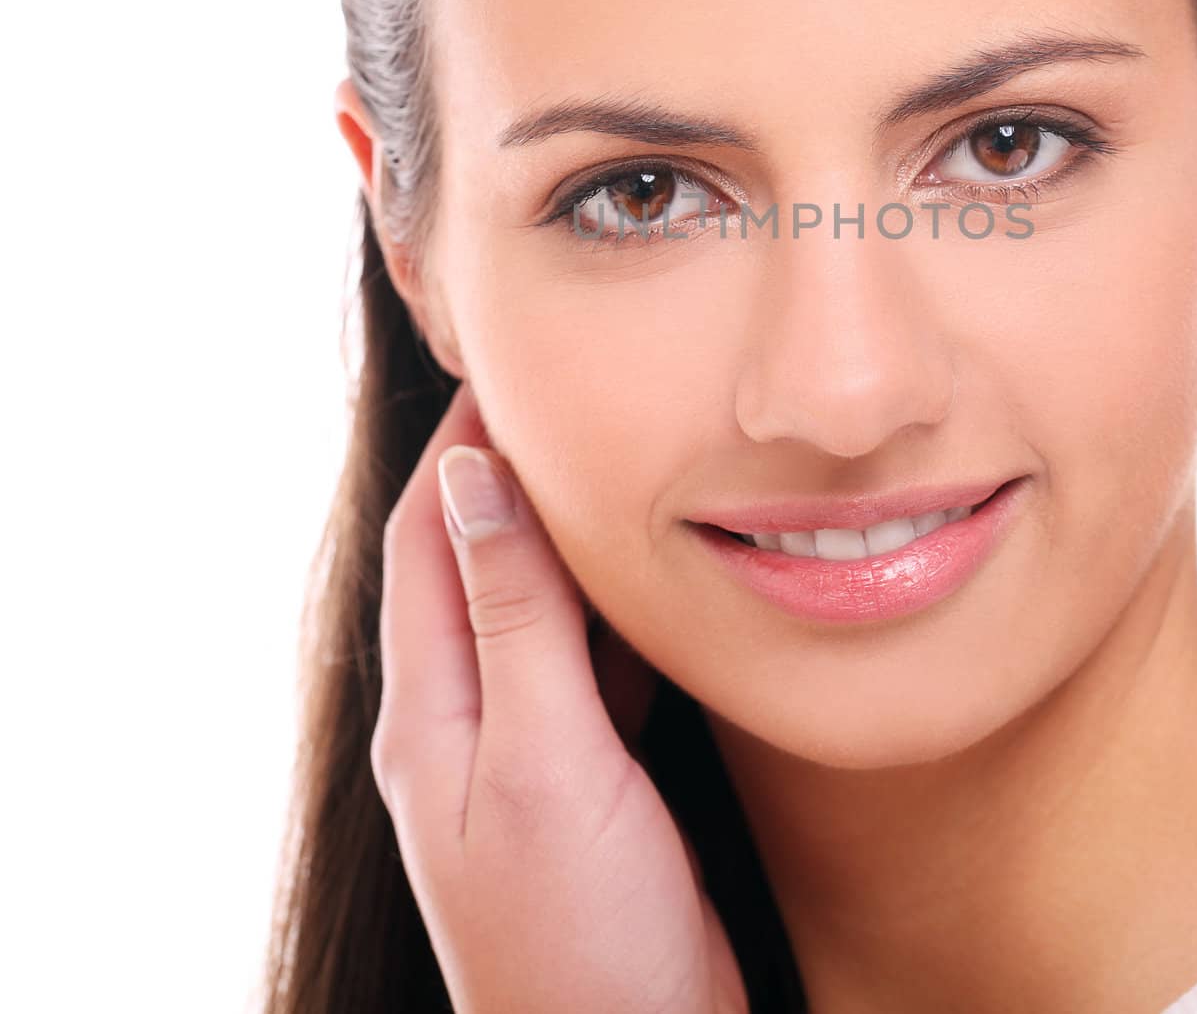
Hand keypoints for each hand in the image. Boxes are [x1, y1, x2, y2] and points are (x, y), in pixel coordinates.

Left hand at [371, 380, 747, 1013]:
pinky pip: (592, 662)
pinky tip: (663, 577)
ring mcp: (529, 749)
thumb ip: (512, 619)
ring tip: (627, 460)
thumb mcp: (542, 761)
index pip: (428, 537)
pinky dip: (619, 604)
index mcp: (433, 711)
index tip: (513, 365)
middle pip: (477, 561)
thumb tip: (471, 477)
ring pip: (539, 607)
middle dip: (515, 473)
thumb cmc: (578, 936)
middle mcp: (469, 719)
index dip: (462, 444)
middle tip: (580, 396)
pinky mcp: (589, 776)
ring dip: (571, 533)